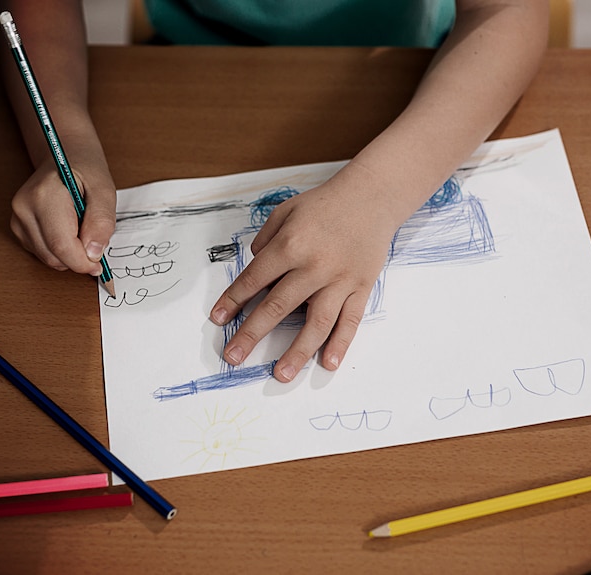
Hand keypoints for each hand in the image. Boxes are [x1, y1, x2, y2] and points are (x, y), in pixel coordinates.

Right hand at [9, 156, 115, 275]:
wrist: (63, 156)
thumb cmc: (85, 169)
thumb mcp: (104, 190)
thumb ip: (102, 222)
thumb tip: (93, 253)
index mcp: (44, 196)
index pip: (61, 244)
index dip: (82, 262)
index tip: (100, 266)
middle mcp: (24, 208)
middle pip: (52, 255)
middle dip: (78, 259)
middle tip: (96, 244)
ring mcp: (18, 218)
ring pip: (47, 258)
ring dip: (70, 256)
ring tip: (82, 230)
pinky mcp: (18, 227)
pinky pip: (43, 253)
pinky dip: (60, 251)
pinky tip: (70, 230)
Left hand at [209, 172, 402, 382]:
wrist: (371, 197)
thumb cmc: (325, 204)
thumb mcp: (286, 211)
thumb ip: (265, 240)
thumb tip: (254, 266)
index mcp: (290, 246)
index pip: (254, 280)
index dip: (233, 301)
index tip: (218, 320)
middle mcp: (313, 267)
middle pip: (277, 307)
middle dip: (252, 335)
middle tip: (233, 357)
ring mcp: (339, 280)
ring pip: (315, 323)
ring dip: (297, 352)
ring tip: (280, 375)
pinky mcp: (361, 288)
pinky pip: (350, 321)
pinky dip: (340, 344)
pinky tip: (329, 364)